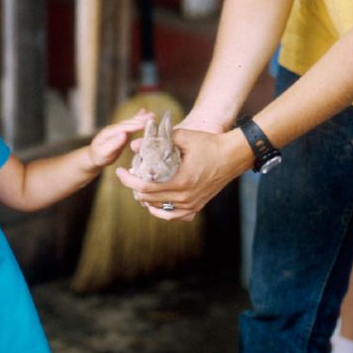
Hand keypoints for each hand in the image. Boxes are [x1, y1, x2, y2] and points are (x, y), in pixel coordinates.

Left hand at [87, 110, 153, 169]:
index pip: (124, 127)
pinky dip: (137, 117)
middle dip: (141, 119)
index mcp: (109, 132)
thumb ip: (113, 143)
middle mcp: (114, 128)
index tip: (146, 123)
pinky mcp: (121, 132)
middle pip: (129, 122)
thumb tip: (124, 134)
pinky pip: (130, 124)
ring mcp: (118, 129)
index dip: (135, 125)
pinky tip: (143, 111)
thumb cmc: (98, 156)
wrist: (93, 156)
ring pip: (131, 122)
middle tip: (153, 116)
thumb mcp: (104, 152)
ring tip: (152, 114)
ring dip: (141, 117)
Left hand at [116, 127, 252, 220]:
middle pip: (149, 198)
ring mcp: (191, 204)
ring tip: (138, 186)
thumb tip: (135, 144)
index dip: (128, 180)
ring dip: (146, 199)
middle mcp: (185, 197)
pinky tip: (153, 204)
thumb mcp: (184, 136)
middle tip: (128, 176)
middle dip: (134, 187)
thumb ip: (159, 140)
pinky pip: (174, 216)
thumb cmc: (210, 144)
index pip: (145, 186)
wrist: (234, 156)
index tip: (119, 172)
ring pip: (159, 208)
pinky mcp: (197, 206)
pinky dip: (161, 211)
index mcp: (180, 181)